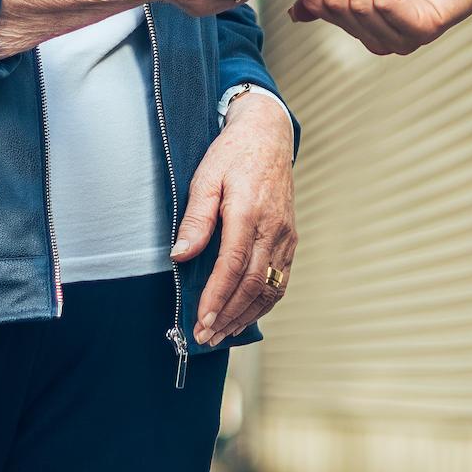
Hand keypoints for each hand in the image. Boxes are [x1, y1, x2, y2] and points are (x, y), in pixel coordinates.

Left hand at [174, 91, 295, 344]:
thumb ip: (195, 220)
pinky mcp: (290, 240)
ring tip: (223, 333)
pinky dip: (263, 302)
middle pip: (252, 284)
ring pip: (270, 287)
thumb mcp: (205, 178)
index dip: (217, 298)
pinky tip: (246, 314)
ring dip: (246, 315)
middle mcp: (272, 229)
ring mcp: (285, 236)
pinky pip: (280, 279)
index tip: (201, 320)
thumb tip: (180, 256)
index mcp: (248, 212)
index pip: (233, 266)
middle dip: (228, 315)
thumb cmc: (232, 155)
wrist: (268, 136)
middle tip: (206, 336)